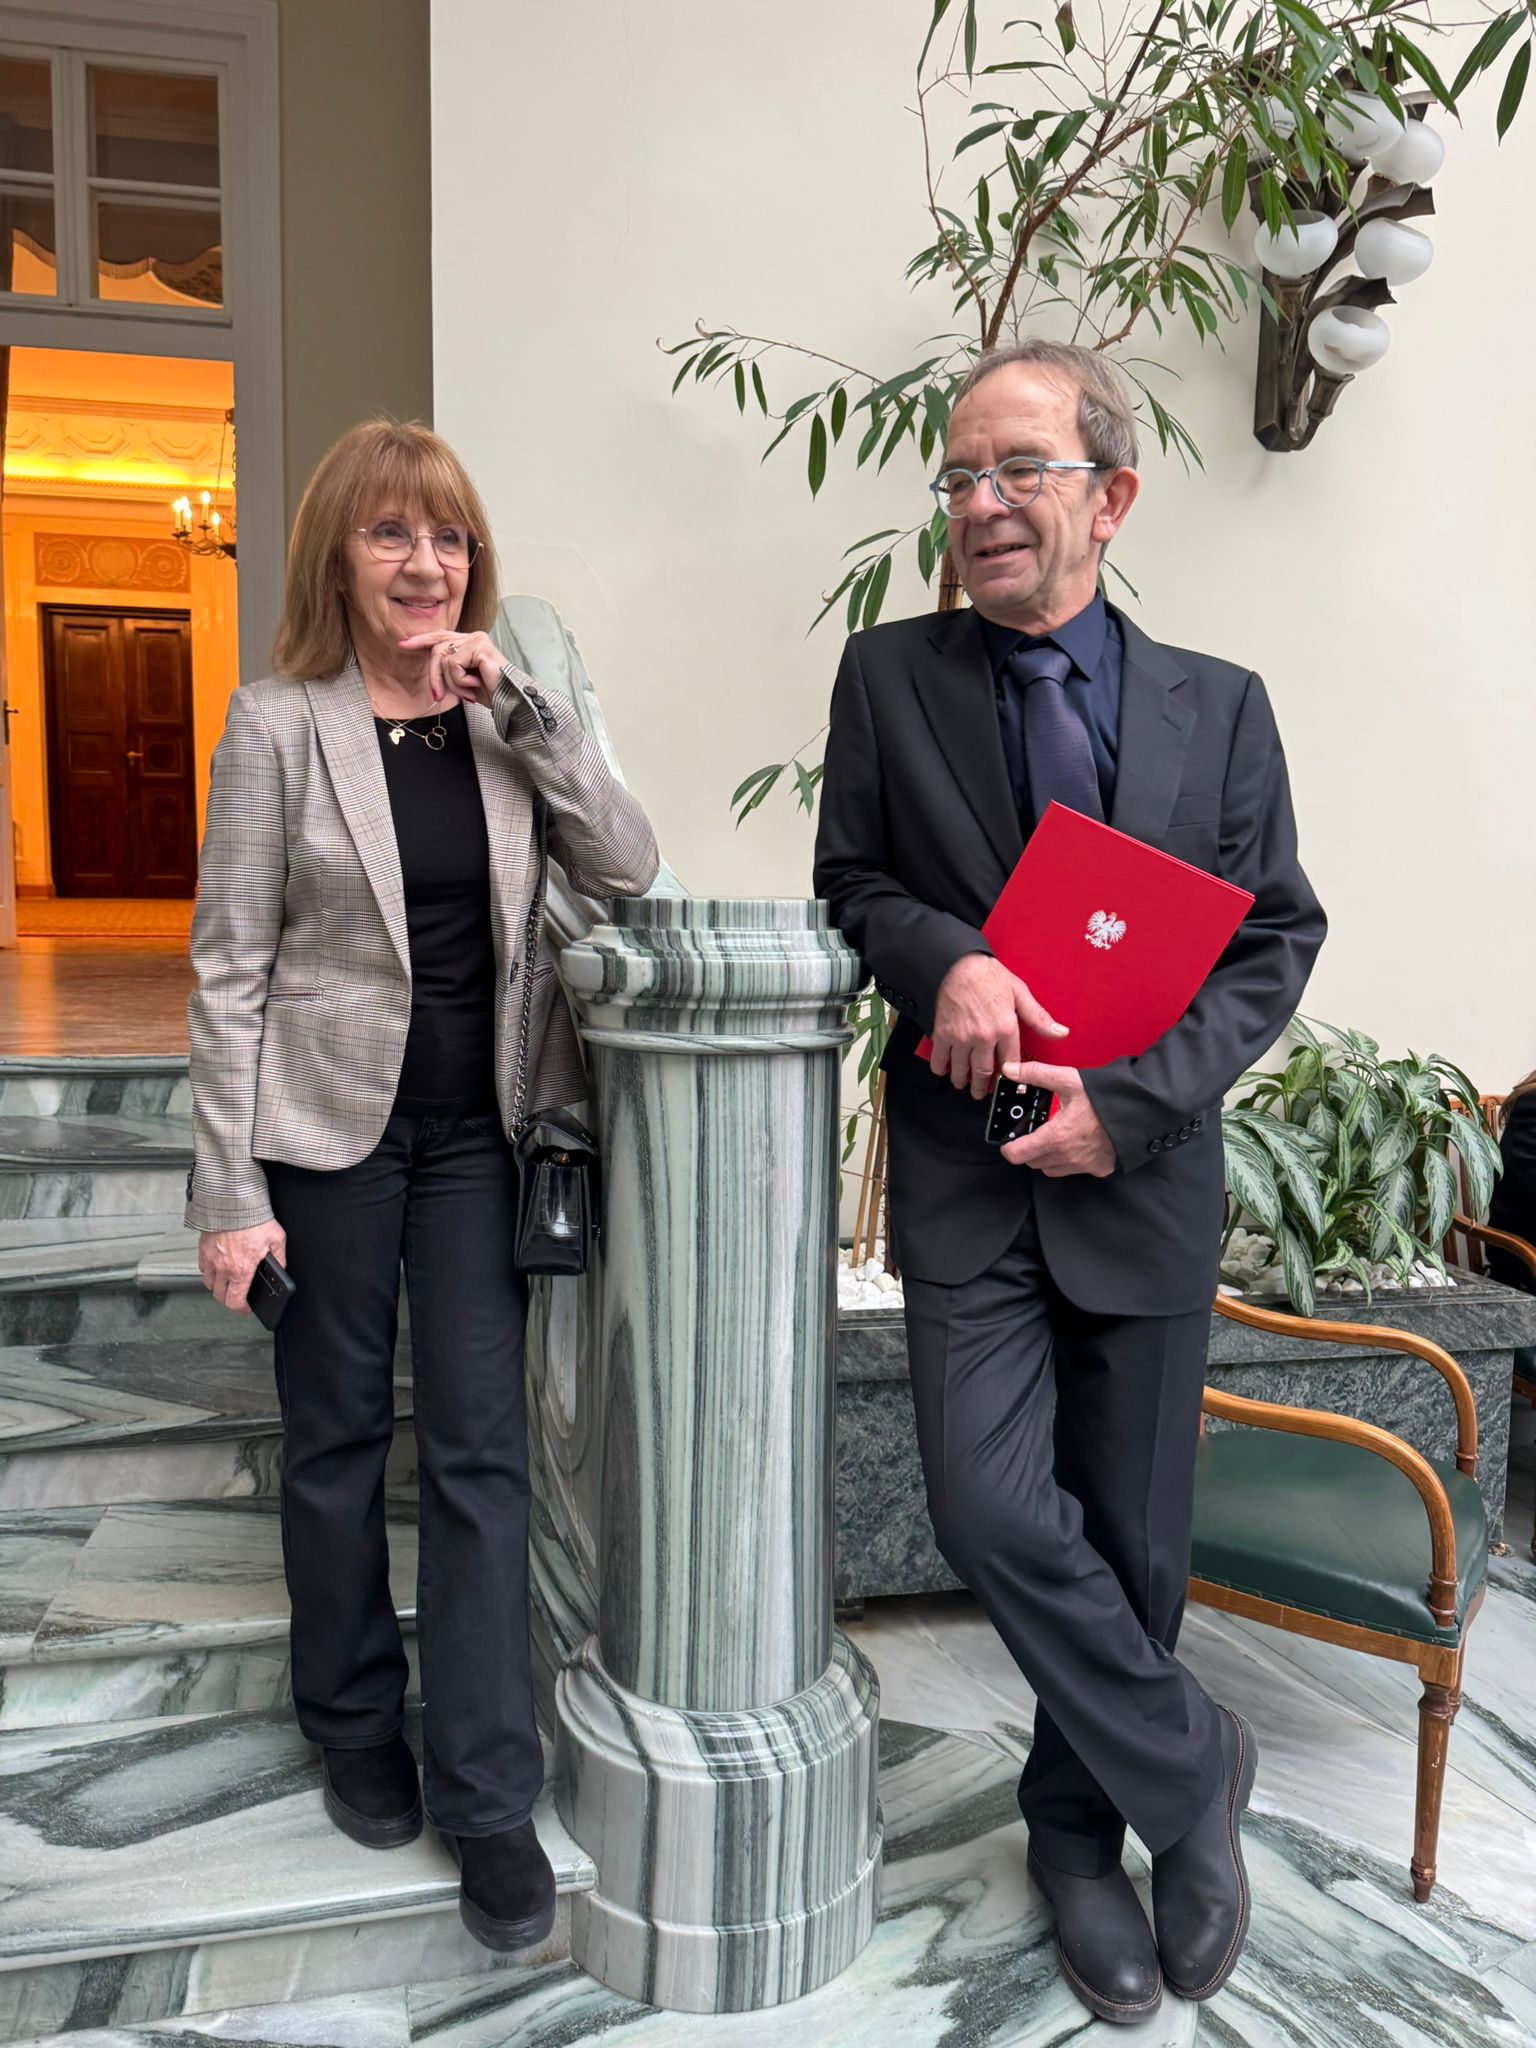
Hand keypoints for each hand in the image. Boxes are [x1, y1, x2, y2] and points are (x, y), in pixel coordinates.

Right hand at [198, 1220, 287, 1314]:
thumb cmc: (253, 1218)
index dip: (241, 1309)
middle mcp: (223, 1267)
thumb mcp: (276, 1239)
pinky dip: (209, 1272)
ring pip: (209, 1283)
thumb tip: (281, 1268)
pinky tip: (218, 1267)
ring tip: (227, 1284)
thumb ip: (279, 1258)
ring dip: (218, 1287)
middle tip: (237, 1298)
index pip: (235, 1301)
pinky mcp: (203, 1249)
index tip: (246, 1308)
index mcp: (241, 1269)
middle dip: (229, 1300)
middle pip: (219, 1296)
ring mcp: (210, 1258)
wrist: (233, 1201)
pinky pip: (202, 1268)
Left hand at [395, 628, 503, 709]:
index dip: (421, 640)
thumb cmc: (492, 693)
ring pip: (444, 659)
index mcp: (469, 642)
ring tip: (468, 692)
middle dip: (434, 675)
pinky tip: (476, 686)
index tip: (402, 644)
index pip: (440, 637)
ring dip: (452, 683)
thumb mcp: (463, 680)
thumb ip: (448, 669)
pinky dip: (460, 681)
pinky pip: (454, 664)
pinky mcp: (479, 646)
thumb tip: (430, 665)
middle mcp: (473, 636)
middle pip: (438, 649)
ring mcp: (477, 639)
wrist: (511, 701)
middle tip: (437, 697)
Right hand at [930, 953, 1067, 1098]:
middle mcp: (984, 1037)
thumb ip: (1039, 1017)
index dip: (1010, 1077)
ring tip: (964, 1083)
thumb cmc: (988, 975)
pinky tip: (945, 1070)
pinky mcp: (942, 1034)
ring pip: (962, 1071)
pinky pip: (940, 1060)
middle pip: (984, 1072)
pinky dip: (941, 1069)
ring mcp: (961, 1038)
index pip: (1011, 1063)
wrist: (956, 965)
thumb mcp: (1019, 993)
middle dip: (983, 1087)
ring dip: (963, 1081)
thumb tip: (1061, 1032)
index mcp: (1005, 1028)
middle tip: (983, 1092)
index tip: (1008, 1084)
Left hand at [999, 1061, 1115, 1176]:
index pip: (1016, 1155)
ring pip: (1051, 1168)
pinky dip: (1070, 1160)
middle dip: (1029, 1148)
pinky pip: (1074, 1170)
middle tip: (1036, 1130)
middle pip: (1032, 1162)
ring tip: (1057, 1135)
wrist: (1141, 1111)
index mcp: (1055, 1138)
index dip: (1009, 1146)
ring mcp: (1083, 1167)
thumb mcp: (1068, 1080)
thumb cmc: (1105, 1097)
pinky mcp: (1098, 1169)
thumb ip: (1036, 1074)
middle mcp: (1067, 1157)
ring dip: (1048, 1156)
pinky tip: (1077, 1142)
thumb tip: (1010, 1070)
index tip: (1010, 1138)